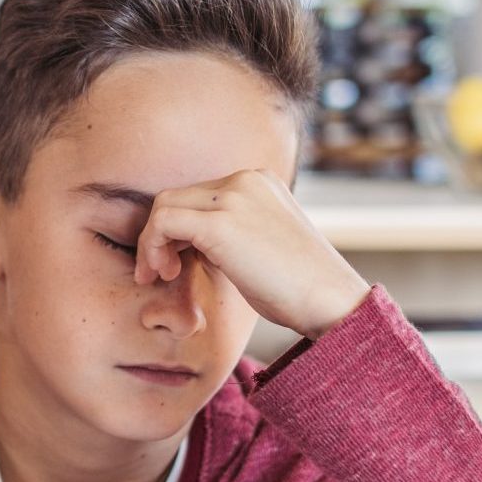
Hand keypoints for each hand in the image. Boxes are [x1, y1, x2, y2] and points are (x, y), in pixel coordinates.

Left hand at [134, 168, 371, 338]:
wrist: (330, 301)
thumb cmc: (298, 287)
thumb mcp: (262, 245)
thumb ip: (230, 233)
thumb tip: (190, 243)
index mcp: (259, 181)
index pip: (199, 194)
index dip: (179, 228)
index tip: (175, 262)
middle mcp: (245, 180)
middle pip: (177, 196)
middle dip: (159, 234)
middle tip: (160, 271)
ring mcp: (233, 198)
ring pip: (164, 205)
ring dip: (151, 241)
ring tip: (159, 275)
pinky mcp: (219, 224)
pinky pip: (164, 222)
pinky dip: (152, 246)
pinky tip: (163, 273)